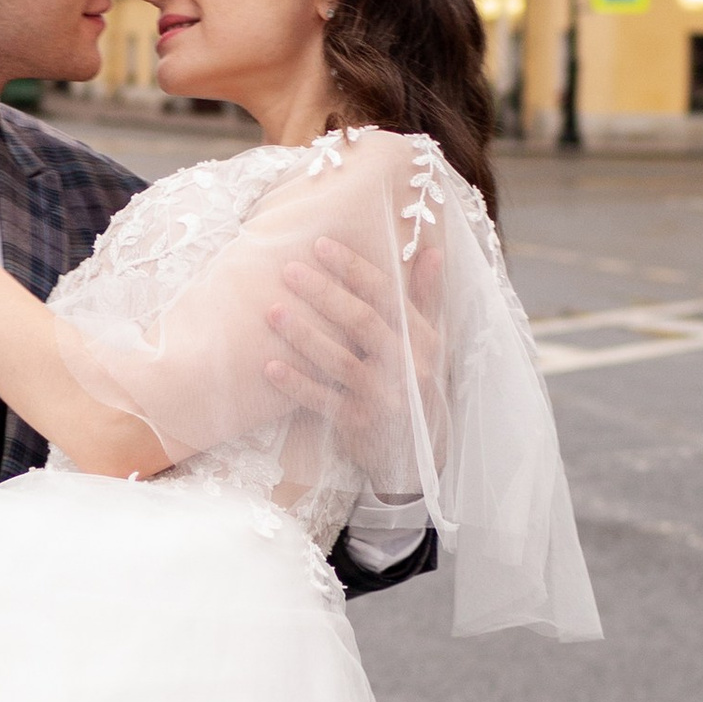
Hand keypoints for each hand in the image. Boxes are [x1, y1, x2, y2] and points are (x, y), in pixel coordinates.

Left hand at [262, 235, 423, 491]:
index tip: (321, 244)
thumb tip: (433, 251)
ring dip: (304, 335)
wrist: (418, 457)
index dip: (354, 268)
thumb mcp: (430, 344)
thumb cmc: (418, 387)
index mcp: (421, 339)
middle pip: (362, 322)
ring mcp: (382, 397)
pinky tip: (269, 366)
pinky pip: (323, 400)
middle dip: (324, 293)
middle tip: (288, 269)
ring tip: (272, 311)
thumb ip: (427, 298)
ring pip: (339, 361)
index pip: (387, 295)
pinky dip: (296, 384)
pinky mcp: (359, 423)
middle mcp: (406, 366)